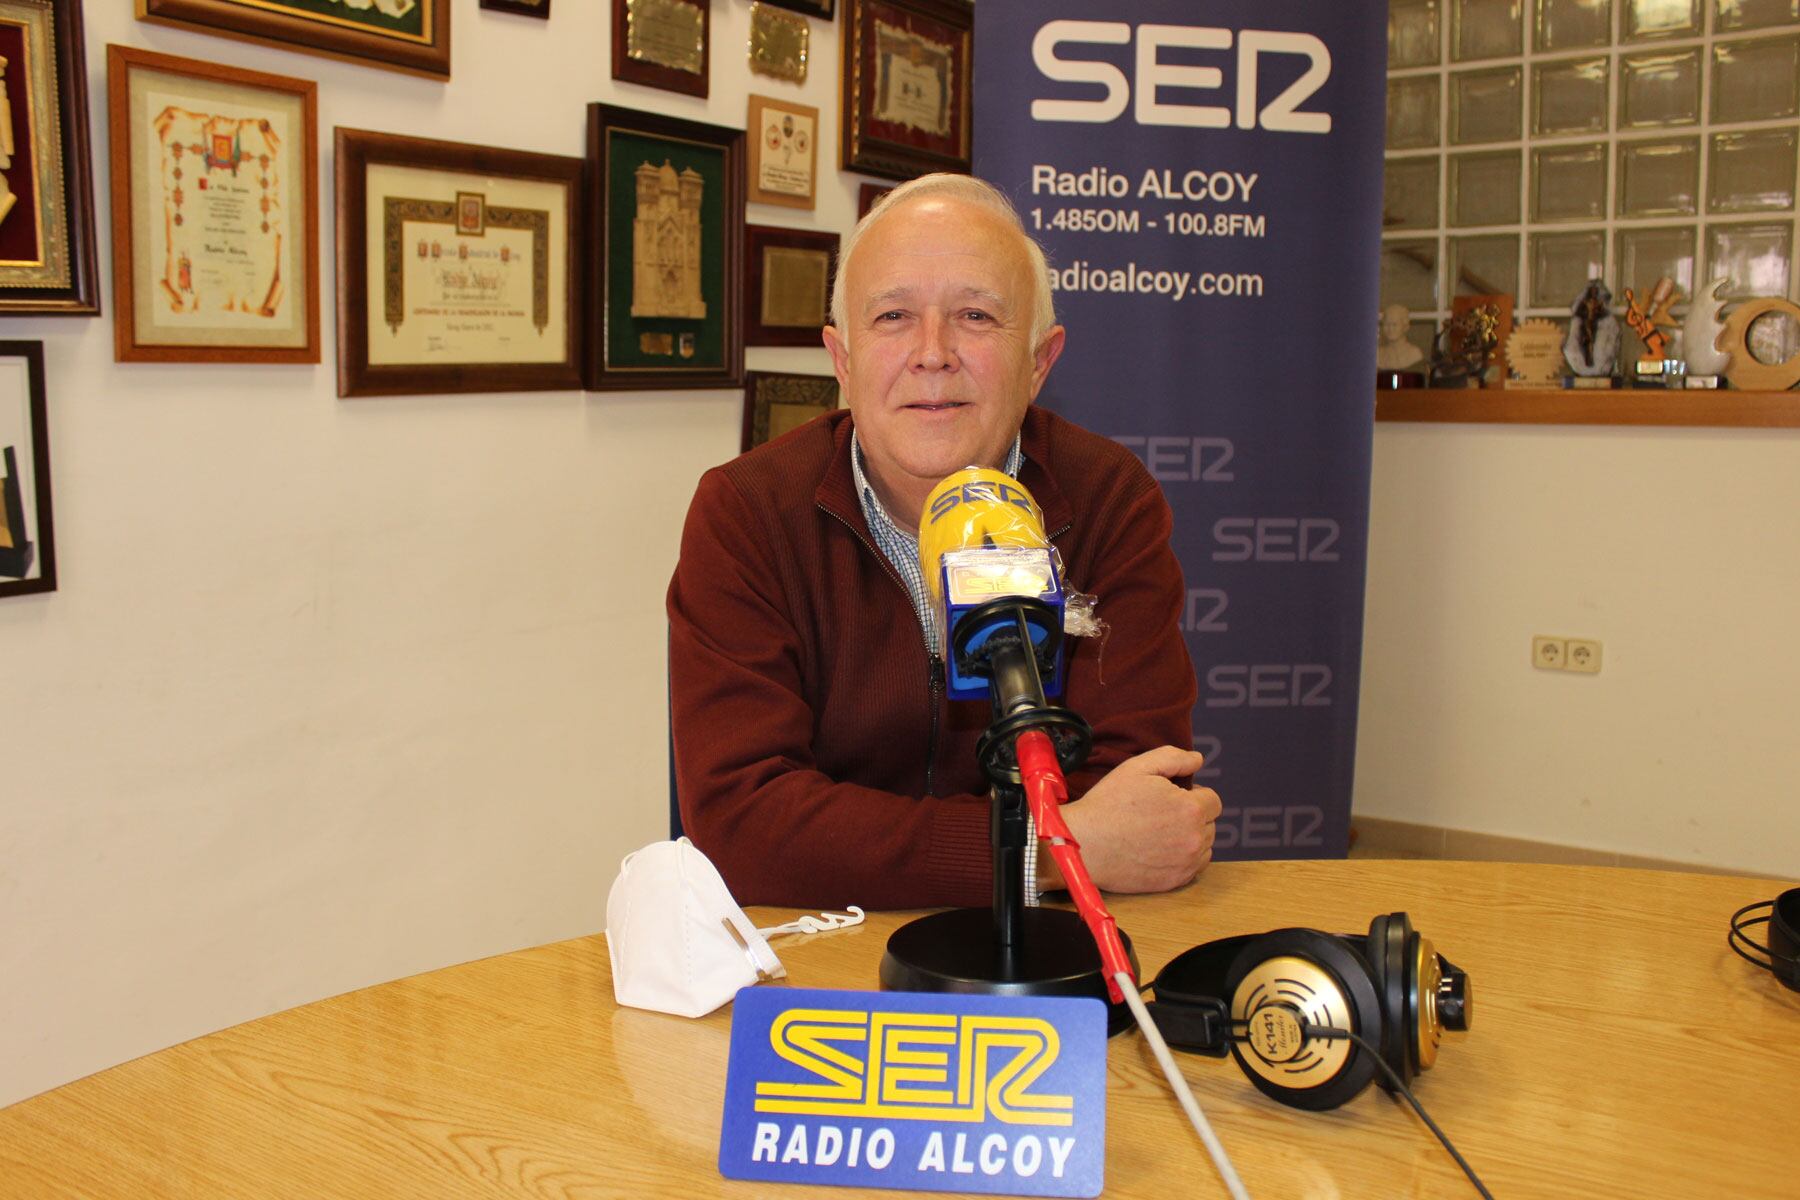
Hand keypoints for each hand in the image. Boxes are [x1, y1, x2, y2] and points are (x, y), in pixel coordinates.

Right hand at [1039, 746, 1220, 893]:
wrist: (1085, 844)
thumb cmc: (1109, 803)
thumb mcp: (1137, 767)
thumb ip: (1174, 758)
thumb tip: (1198, 759)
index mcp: (1190, 808)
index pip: (1213, 800)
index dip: (1193, 794)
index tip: (1172, 796)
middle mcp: (1194, 838)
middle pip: (1210, 823)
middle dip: (1193, 815)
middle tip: (1162, 813)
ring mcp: (1186, 863)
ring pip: (1204, 845)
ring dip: (1191, 836)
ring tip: (1161, 832)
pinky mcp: (1174, 881)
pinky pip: (1194, 867)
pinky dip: (1184, 858)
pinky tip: (1161, 849)